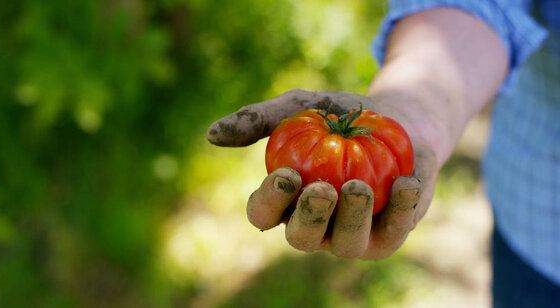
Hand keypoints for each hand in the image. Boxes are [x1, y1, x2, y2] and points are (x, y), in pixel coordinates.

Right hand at [207, 89, 436, 258]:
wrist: (401, 118)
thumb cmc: (341, 115)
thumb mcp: (301, 106)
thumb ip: (259, 119)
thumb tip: (212, 134)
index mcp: (285, 201)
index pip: (263, 214)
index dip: (269, 201)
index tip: (286, 175)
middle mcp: (315, 224)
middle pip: (301, 238)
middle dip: (309, 218)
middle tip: (321, 189)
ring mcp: (351, 234)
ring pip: (346, 245)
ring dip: (351, 218)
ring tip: (358, 186)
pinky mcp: (389, 234)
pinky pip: (391, 235)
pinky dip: (400, 211)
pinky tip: (406, 183)